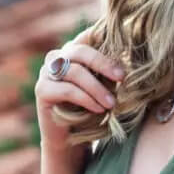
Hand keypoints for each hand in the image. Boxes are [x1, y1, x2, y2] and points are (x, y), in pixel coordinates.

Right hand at [34, 23, 125, 152]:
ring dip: (97, 88)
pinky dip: (86, 99)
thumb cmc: (91, 110)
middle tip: (122, 77)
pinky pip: (67, 90)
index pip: (88, 36)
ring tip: (112, 103)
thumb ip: (110, 71)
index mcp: (74, 51)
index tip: (124, 38)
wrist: (70, 139)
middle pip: (81, 51)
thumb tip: (131, 59)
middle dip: (104, 63)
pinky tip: (98, 109)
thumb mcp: (104, 87)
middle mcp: (57, 57)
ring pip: (75, 72)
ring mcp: (46, 72)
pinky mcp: (42, 90)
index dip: (102, 34)